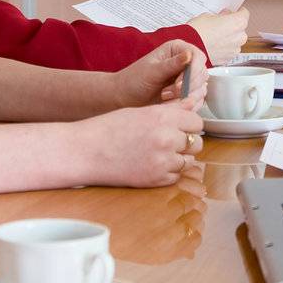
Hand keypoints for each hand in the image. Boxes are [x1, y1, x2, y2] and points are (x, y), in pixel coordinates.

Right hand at [83, 98, 204, 187]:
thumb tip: (192, 103)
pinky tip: (151, 164)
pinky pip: (176, 176)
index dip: (189, 125)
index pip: (197, 122)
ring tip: (157, 153)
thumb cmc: (108, 129)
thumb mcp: (140, 112)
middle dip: (186, 142)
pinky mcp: (156, 179)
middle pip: (197, 142)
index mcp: (163, 117)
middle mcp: (167, 138)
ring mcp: (163, 161)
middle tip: (169, 141)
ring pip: (189, 161)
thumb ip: (170, 110)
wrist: (85, 152)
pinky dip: (168, 172)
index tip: (180, 127)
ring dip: (178, 158)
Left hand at [114, 40, 203, 107]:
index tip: (179, 84)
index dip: (192, 72)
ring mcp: (187, 79)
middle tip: (167, 93)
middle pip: (202, 74)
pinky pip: (196, 101)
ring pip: (201, 89)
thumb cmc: (133, 80)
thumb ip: (171, 64)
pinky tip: (169, 105)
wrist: (125, 97)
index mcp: (177, 49)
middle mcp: (185, 62)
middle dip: (187, 87)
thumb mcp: (152, 71)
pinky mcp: (187, 94)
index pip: (197, 57)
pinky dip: (185, 105)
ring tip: (164, 98)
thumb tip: (189, 55)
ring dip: (185, 97)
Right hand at [188, 8, 248, 63]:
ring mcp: (235, 49)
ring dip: (229, 38)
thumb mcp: (208, 16)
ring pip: (235, 41)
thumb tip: (224, 17)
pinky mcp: (228, 59)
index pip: (244, 14)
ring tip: (215, 36)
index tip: (233, 12)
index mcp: (238, 22)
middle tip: (220, 24)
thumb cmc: (197, 31)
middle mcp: (240, 37)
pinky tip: (213, 45)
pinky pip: (229, 50)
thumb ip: (220, 16)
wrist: (189, 49)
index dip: (237, 12)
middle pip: (240, 28)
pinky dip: (224, 48)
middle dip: (232, 26)